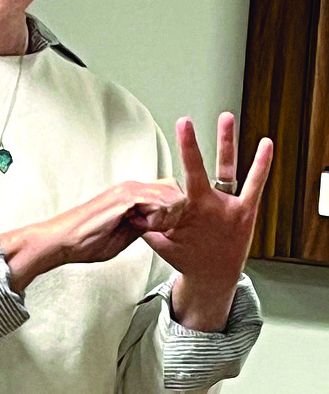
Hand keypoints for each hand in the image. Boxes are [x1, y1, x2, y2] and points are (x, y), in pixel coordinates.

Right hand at [0, 179, 184, 293]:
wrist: (63, 241)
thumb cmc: (86, 241)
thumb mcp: (124, 235)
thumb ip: (141, 226)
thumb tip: (157, 226)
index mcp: (130, 195)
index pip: (166, 192)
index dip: (173, 210)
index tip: (166, 230)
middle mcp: (130, 187)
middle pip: (172, 187)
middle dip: (176, 209)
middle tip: (165, 229)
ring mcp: (126, 190)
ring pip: (168, 192)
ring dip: (169, 214)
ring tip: (156, 229)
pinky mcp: (122, 198)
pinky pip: (155, 201)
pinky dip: (159, 216)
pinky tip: (148, 227)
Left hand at [136, 112, 272, 330]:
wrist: (212, 275)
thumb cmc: (186, 257)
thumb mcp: (163, 245)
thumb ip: (146, 229)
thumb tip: (128, 215)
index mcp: (183, 208)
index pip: (170, 192)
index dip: (157, 198)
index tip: (146, 199)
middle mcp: (204, 201)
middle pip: (196, 168)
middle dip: (189, 145)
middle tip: (184, 121)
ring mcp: (223, 203)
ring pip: (225, 168)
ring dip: (226, 143)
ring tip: (226, 117)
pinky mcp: (243, 210)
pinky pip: (253, 185)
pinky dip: (260, 166)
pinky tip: (265, 146)